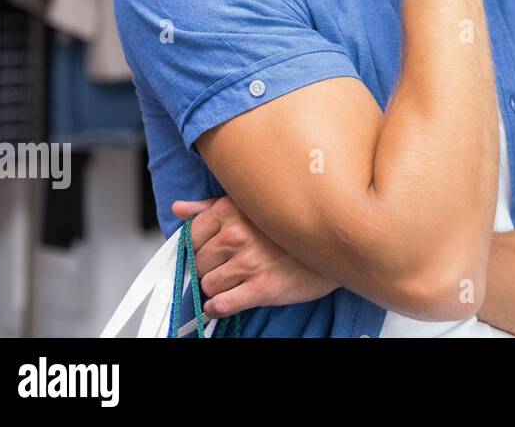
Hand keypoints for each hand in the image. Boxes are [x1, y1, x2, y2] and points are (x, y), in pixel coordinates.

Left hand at [172, 197, 338, 317]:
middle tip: (228, 266)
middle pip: (198, 262)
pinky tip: (228, 300)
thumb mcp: (251, 207)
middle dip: (209, 267)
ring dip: (216, 288)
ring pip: (207, 285)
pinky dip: (218, 307)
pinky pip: (220, 305)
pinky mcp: (261, 288)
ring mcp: (249, 263)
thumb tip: (179, 209)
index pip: (190, 236)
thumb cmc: (291, 227)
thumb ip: (211, 208)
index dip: (198, 247)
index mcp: (232, 210)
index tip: (209, 252)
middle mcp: (237, 235)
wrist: (335, 246)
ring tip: (234, 282)